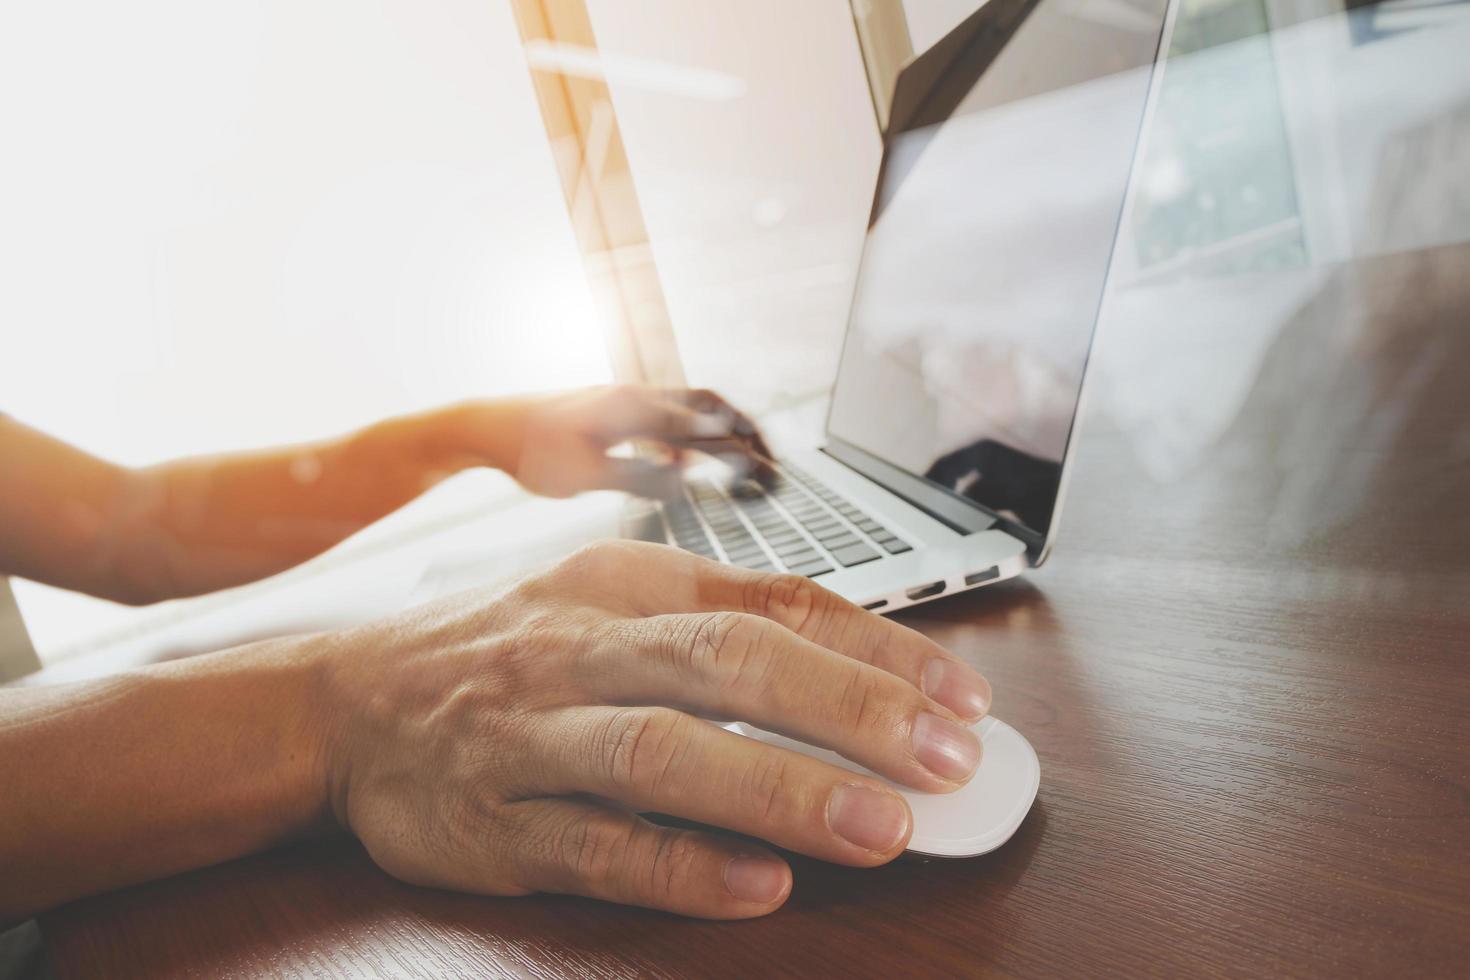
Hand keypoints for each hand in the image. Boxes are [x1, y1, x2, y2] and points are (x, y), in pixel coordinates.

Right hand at [321, 541, 991, 918]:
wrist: (345, 701)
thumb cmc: (506, 651)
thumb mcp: (602, 603)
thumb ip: (717, 633)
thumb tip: (866, 682)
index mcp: (624, 584)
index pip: (773, 600)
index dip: (877, 647)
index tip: (961, 696)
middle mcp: (580, 646)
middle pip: (728, 662)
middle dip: (849, 708)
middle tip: (946, 759)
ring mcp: (531, 735)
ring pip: (665, 753)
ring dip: (779, 790)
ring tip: (879, 828)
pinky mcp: (491, 825)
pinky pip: (595, 845)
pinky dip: (681, 867)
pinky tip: (759, 888)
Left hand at [457, 385, 775, 498]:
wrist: (486, 425)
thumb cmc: (528, 452)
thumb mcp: (585, 475)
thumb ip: (640, 476)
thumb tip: (688, 479)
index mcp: (634, 409)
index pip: (704, 431)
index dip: (741, 455)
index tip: (768, 477)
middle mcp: (637, 395)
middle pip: (710, 406)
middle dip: (748, 433)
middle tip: (775, 462)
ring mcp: (628, 398)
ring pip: (693, 404)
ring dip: (726, 427)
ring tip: (750, 453)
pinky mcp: (617, 407)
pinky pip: (671, 412)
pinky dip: (697, 430)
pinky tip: (695, 458)